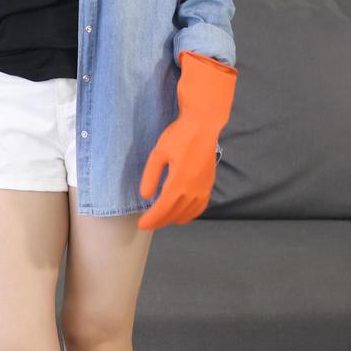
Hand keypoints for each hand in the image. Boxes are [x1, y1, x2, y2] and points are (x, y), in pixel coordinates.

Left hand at [138, 50, 237, 231]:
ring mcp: (203, 189)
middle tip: (147, 222)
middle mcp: (193, 190)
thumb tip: (145, 196)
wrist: (203, 126)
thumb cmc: (180, 136)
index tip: (141, 225)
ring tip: (161, 218)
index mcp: (179, 183)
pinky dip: (189, 214)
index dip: (151, 220)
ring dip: (173, 219)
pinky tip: (181, 213)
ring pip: (188, 214)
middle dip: (160, 221)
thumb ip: (151, 176)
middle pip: (174, 215)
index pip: (162, 210)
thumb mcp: (158, 154)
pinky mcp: (209, 185)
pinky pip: (200, 207)